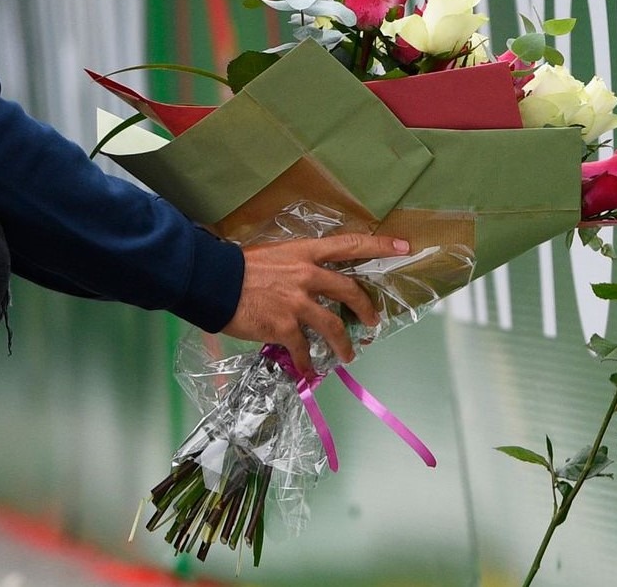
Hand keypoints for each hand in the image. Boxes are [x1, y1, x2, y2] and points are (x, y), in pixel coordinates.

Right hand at [221, 232, 409, 376]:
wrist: (212, 281)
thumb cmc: (237, 266)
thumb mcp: (272, 255)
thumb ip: (294, 265)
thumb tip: (304, 279)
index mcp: (305, 252)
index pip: (350, 244)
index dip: (380, 245)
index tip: (404, 247)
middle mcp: (307, 275)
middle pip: (350, 291)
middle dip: (365, 308)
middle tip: (372, 321)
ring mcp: (297, 302)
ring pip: (333, 327)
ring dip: (343, 344)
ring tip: (347, 355)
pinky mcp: (283, 326)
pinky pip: (303, 349)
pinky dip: (306, 363)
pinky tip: (308, 372)